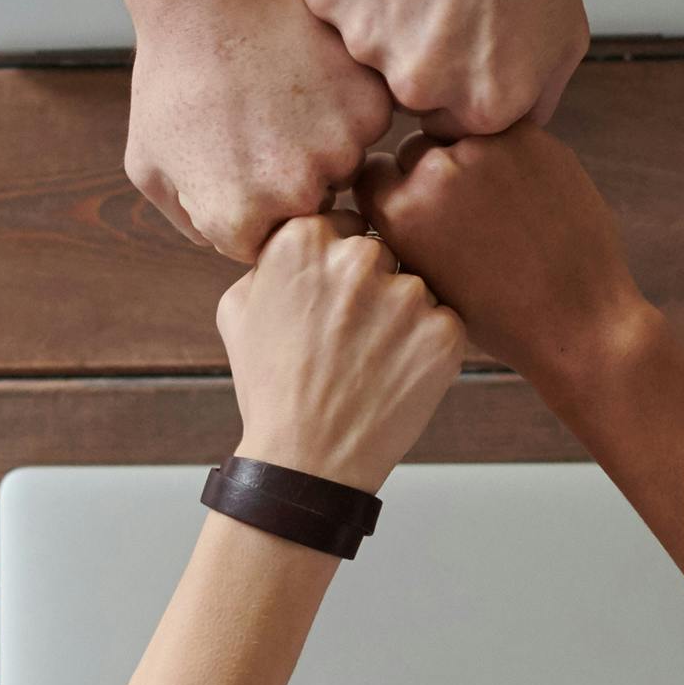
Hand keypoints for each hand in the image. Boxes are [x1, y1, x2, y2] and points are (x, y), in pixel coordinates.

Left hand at [123, 0, 391, 258]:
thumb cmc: (172, 78)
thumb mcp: (149, 164)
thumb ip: (190, 222)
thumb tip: (232, 246)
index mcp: (239, 221)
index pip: (263, 245)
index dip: (249, 206)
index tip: (236, 164)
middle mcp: (298, 196)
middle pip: (311, 212)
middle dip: (290, 181)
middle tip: (262, 124)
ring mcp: (342, 150)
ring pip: (344, 169)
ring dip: (322, 143)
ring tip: (281, 95)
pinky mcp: (372, 108)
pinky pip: (368, 126)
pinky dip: (346, 106)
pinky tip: (307, 74)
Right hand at [217, 216, 464, 489]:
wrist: (305, 460)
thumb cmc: (270, 386)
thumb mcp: (238, 309)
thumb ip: (270, 258)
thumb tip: (300, 236)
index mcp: (304, 239)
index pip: (347, 224)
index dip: (341, 265)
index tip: (334, 300)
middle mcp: (358, 257)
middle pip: (385, 253)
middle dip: (374, 287)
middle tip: (352, 338)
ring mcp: (406, 295)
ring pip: (416, 288)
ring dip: (402, 318)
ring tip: (371, 364)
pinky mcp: (444, 332)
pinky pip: (445, 322)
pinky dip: (427, 348)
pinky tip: (395, 376)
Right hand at [301, 0, 592, 132]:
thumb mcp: (562, 37)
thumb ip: (529, 105)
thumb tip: (496, 140)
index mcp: (476, 109)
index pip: (441, 122)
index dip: (450, 76)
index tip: (460, 34)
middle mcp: (419, 85)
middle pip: (395, 91)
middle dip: (412, 50)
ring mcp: (366, 41)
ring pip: (357, 47)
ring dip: (378, 13)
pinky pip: (329, 4)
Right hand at [368, 128, 660, 399]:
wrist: (578, 321)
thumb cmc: (501, 317)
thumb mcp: (425, 282)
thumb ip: (400, 233)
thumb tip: (388, 195)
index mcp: (400, 212)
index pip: (373, 172)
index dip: (392, 190)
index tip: (414, 205)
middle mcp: (436, 172)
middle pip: (415, 149)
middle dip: (431, 172)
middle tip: (465, 207)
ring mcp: (486, 149)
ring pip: (461, 135)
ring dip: (472, 158)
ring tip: (501, 202)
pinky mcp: (530, 138)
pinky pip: (504, 131)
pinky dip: (512, 154)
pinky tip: (529, 193)